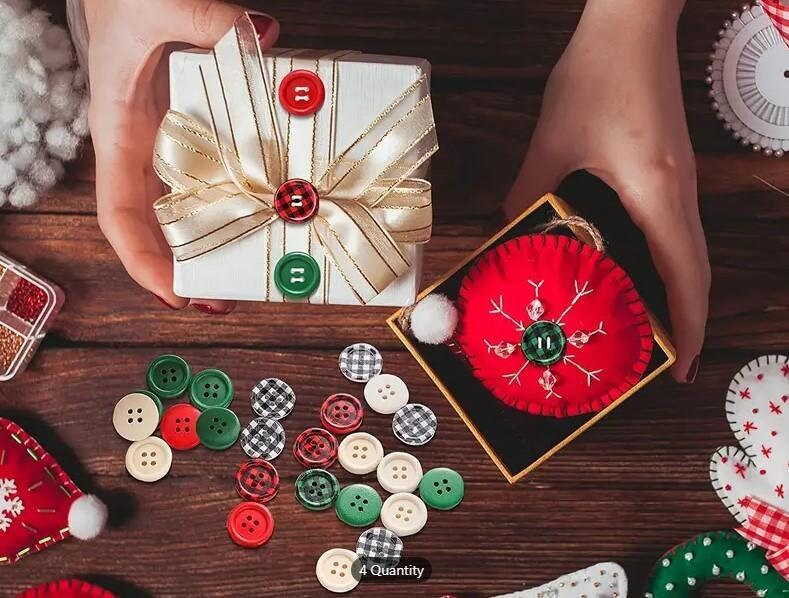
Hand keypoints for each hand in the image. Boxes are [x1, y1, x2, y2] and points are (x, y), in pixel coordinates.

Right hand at [84, 0, 278, 312]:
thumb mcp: (157, 5)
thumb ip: (203, 17)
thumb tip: (261, 36)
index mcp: (121, 132)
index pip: (120, 212)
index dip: (141, 258)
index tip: (172, 292)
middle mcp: (146, 147)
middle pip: (159, 224)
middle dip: (188, 265)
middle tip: (226, 298)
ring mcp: (173, 141)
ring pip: (192, 205)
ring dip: (219, 240)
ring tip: (256, 270)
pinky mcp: (200, 128)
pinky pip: (221, 173)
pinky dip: (243, 197)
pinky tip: (277, 210)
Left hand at [505, 0, 708, 382]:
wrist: (631, 28)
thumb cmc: (597, 77)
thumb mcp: (551, 142)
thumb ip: (528, 193)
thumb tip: (505, 232)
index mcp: (655, 191)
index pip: (683, 275)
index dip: (686, 328)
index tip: (679, 369)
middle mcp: (678, 193)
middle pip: (696, 274)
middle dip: (686, 324)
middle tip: (662, 364)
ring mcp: (680, 183)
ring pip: (690, 255)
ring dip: (679, 297)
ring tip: (652, 332)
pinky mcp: (671, 171)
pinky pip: (677, 232)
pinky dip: (668, 266)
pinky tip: (641, 277)